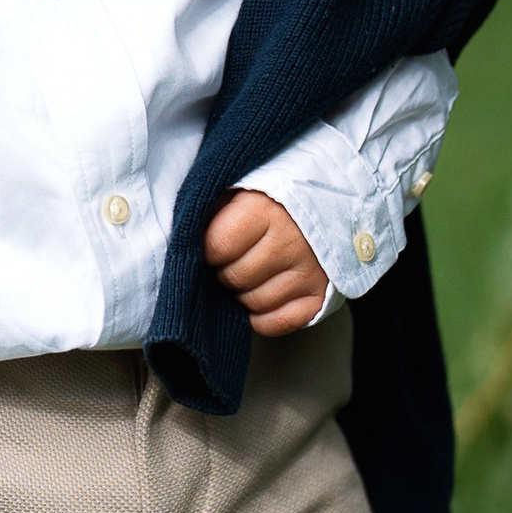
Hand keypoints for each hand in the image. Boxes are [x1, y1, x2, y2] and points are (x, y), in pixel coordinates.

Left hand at [202, 188, 329, 335]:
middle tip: (231, 260)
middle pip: (235, 278)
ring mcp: (310, 272)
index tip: (212, 245)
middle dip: (225, 272)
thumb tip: (183, 241)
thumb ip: (213, 211)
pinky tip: (262, 295)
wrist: (328, 201)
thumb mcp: (240, 190)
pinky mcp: (321, 296)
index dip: (208, 250)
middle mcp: (291, 242)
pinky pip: (278, 323)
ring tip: (249, 272)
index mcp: (266, 210)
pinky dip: (262, 316)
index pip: (218, 246)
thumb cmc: (271, 198)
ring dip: (243, 294)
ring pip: (255, 303)